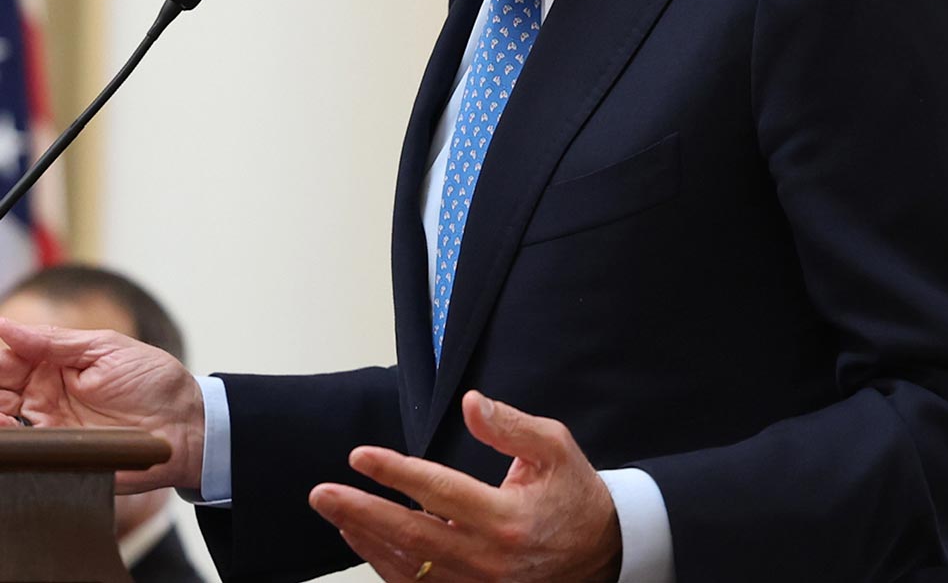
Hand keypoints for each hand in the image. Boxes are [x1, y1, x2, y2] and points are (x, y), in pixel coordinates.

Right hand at [0, 317, 205, 490]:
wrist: (185, 427)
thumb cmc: (154, 383)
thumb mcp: (107, 349)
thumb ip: (55, 341)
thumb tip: (5, 324)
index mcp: (53, 365)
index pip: (5, 361)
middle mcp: (41, 398)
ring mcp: (45, 429)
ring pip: (2, 425)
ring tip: (2, 416)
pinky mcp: (53, 457)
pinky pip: (20, 452)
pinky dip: (8, 444)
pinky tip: (7, 432)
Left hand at [309, 390, 620, 582]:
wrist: (602, 552)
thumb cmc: (574, 493)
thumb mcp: (554, 448)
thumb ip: (510, 426)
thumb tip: (471, 402)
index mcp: (506, 516)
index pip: (438, 491)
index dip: (395, 472)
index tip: (360, 456)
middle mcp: (486, 557)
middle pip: (409, 535)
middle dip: (360, 512)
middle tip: (323, 494)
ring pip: (406, 567)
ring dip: (366, 540)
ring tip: (337, 513)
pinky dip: (386, 565)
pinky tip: (366, 541)